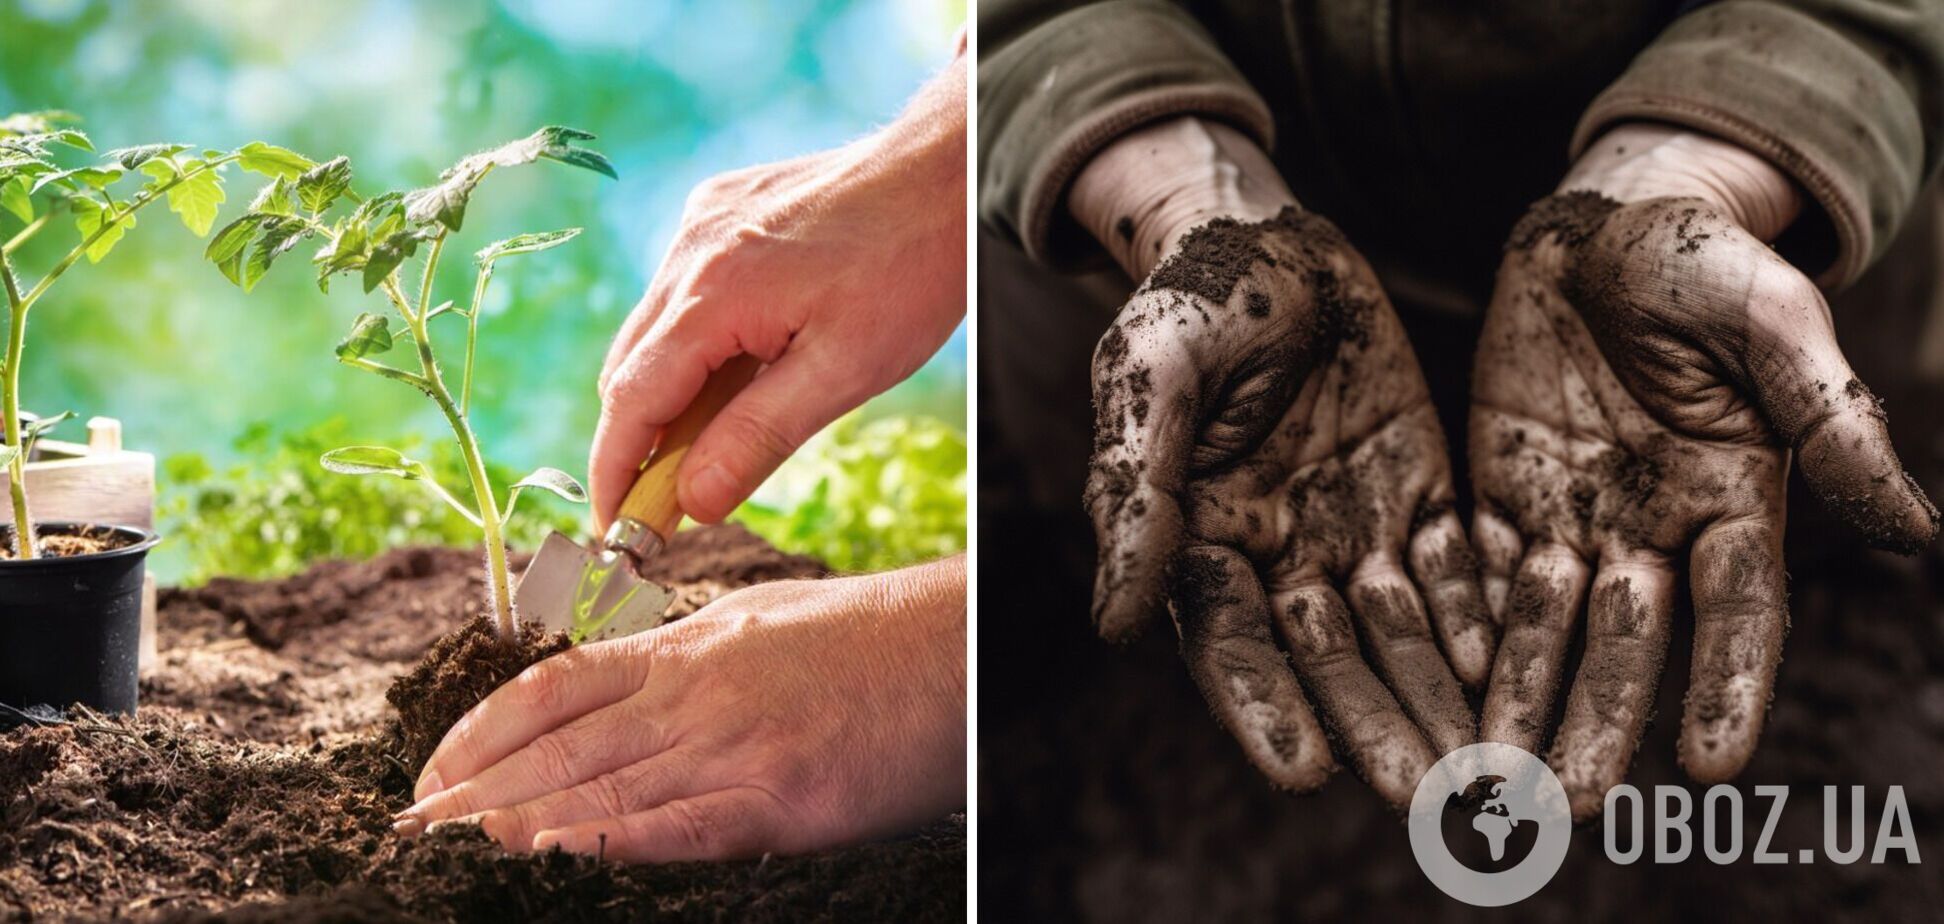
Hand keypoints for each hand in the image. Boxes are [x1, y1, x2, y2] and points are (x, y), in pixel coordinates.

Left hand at [392, 557, 965, 861]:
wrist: (957, 645)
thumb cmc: (870, 637)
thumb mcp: (762, 622)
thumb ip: (689, 653)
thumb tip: (631, 679)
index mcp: (688, 649)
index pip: (555, 689)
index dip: (480, 732)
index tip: (431, 771)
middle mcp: (695, 693)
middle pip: (560, 748)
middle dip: (474, 792)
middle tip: (407, 828)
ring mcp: (735, 744)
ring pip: (602, 788)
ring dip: (515, 823)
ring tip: (448, 849)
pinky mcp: (782, 796)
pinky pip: (683, 827)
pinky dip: (614, 843)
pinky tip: (557, 857)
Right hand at [590, 55, 964, 528]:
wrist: (946, 172)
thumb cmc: (909, 269)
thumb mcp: (844, 372)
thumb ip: (758, 437)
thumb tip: (693, 503)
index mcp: (712, 294)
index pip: (630, 402)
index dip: (614, 473)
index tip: (613, 530)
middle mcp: (690, 251)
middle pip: (630, 368)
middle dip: (638, 441)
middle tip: (669, 503)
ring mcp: (702, 223)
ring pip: (655, 330)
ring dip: (671, 390)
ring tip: (717, 438)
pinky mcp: (721, 208)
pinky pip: (683, 289)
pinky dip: (695, 340)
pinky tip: (745, 363)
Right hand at [1069, 119, 1491, 806]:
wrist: (1271, 232)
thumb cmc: (1192, 298)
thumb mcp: (1152, 375)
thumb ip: (1137, 491)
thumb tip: (1113, 621)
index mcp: (1196, 538)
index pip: (1230, 643)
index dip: (1264, 707)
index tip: (1306, 775)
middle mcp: (1275, 556)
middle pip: (1327, 661)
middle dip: (1379, 726)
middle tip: (1436, 795)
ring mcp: (1348, 530)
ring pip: (1400, 633)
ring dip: (1442, 699)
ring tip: (1495, 767)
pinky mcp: (1416, 496)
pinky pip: (1458, 572)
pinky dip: (1486, 623)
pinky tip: (1523, 672)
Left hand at [1470, 124, 1937, 819]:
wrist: (1597, 222)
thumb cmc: (1697, 257)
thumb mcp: (1768, 320)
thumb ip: (1828, 416)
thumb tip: (1918, 532)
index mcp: (1736, 500)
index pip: (1738, 613)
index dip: (1729, 684)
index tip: (1712, 766)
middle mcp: (1655, 530)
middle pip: (1628, 644)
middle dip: (1600, 722)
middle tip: (1567, 806)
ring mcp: (1575, 520)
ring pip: (1546, 630)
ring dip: (1520, 703)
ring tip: (1490, 782)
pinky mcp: (1501, 499)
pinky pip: (1477, 580)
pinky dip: (1461, 636)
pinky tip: (1438, 694)